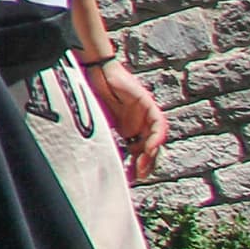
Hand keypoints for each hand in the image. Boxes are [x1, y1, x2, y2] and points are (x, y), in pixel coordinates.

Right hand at [87, 58, 167, 181]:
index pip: (138, 150)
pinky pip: (158, 124)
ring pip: (156, 138)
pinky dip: (155, 137)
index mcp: (128, 128)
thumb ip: (107, 137)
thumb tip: (106, 159)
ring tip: (143, 166)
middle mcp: (139, 122)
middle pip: (149, 146)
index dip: (137, 164)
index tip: (131, 176)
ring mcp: (145, 114)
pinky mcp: (148, 104)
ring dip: (151, 154)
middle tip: (138, 175)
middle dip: (145, 163)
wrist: (94, 72)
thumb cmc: (92, 94)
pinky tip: (149, 147)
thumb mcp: (100, 122)